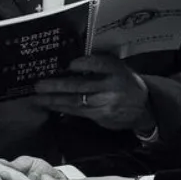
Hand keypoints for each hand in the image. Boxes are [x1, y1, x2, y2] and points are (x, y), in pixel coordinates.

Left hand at [34, 55, 154, 131]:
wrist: (142, 108)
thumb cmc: (125, 81)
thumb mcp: (117, 67)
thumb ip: (99, 63)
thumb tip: (70, 62)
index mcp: (116, 70)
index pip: (99, 64)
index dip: (83, 64)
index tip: (69, 64)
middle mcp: (110, 87)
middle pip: (81, 86)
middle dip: (57, 86)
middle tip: (39, 85)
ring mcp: (105, 104)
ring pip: (76, 102)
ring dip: (54, 100)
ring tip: (37, 98)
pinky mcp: (100, 117)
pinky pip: (77, 112)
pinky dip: (62, 109)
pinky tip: (49, 106)